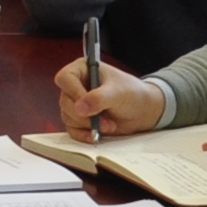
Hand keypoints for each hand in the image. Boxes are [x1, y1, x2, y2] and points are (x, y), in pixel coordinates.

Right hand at [54, 61, 172, 139]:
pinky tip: (95, 136)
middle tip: (102, 120)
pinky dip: (83, 135)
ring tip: (109, 125)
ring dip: (88, 125)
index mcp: (82, 69)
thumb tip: (80, 108)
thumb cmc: (131, 93)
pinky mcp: (79, 119)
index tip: (86, 105)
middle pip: (65, 101)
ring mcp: (76, 103)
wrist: (142, 110)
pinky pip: (72, 129)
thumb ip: (99, 98)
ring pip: (68, 116)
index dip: (73, 92)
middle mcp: (75, 85)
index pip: (65, 78)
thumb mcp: (117, 93)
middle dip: (84, 115)